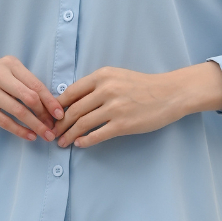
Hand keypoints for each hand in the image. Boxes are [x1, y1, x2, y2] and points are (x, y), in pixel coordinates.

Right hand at [0, 57, 63, 140]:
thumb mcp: (6, 72)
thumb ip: (25, 83)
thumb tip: (50, 105)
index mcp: (10, 64)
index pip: (36, 84)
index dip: (50, 101)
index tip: (60, 114)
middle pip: (29, 97)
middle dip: (44, 115)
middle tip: (53, 127)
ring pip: (18, 111)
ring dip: (35, 125)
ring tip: (45, 135)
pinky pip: (4, 121)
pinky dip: (19, 130)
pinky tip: (29, 136)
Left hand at [53, 62, 221, 148]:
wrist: (170, 93)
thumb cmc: (143, 86)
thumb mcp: (117, 77)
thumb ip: (96, 86)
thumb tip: (72, 101)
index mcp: (102, 76)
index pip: (70, 92)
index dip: (57, 107)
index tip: (51, 117)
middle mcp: (106, 90)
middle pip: (73, 110)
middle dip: (59, 124)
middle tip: (52, 133)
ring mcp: (115, 108)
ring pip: (82, 123)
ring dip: (69, 135)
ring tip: (62, 142)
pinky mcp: (123, 124)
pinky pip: (97, 135)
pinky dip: (85, 141)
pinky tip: (80, 144)